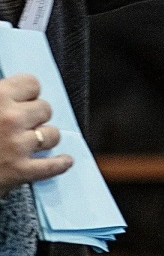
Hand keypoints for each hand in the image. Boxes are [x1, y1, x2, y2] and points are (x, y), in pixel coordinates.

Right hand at [0, 75, 67, 196]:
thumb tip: (7, 90)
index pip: (31, 84)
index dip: (28, 92)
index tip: (25, 98)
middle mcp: (9, 118)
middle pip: (45, 108)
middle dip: (37, 115)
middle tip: (26, 122)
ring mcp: (16, 145)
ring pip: (52, 134)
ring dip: (46, 138)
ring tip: (36, 141)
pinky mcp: (19, 171)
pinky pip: (52, 166)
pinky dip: (59, 164)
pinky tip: (64, 161)